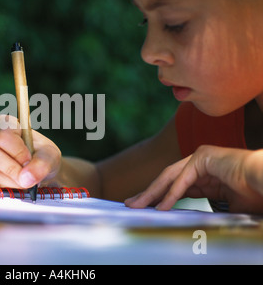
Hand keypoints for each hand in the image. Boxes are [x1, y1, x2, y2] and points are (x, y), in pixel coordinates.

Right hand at [0, 115, 61, 188]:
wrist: (38, 170)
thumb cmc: (43, 156)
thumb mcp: (50, 156)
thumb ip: (42, 164)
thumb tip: (26, 178)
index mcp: (4, 123)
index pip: (2, 136)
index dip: (17, 151)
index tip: (29, 160)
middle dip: (11, 168)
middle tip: (27, 175)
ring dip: (12, 180)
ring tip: (26, 179)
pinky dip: (7, 188)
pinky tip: (17, 183)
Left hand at [125, 145, 262, 213]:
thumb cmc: (254, 194)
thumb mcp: (224, 205)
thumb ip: (206, 208)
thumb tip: (193, 223)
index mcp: (204, 173)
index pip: (174, 184)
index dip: (158, 196)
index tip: (145, 206)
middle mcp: (199, 162)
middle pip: (167, 179)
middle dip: (148, 193)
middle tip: (131, 204)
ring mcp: (200, 157)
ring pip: (170, 178)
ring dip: (153, 193)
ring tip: (138, 205)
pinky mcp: (203, 158)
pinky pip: (183, 180)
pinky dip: (171, 194)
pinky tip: (160, 207)